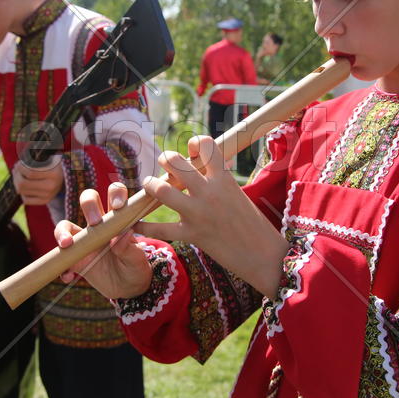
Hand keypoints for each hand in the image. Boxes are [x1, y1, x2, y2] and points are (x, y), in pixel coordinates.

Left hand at [13, 157, 63, 204]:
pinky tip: (25, 186)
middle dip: (16, 175)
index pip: (30, 173)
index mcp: (53, 174)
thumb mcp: (47, 157)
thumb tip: (19, 164)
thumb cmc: (53, 164)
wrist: (65, 176)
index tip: (19, 163)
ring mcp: (48, 196)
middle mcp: (51, 187)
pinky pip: (26, 200)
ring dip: (17, 182)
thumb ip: (35, 159)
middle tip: (16, 169)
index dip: (20, 167)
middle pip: (23, 183)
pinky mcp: (44, 201)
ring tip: (19, 175)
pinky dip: (22, 193)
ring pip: (22, 191)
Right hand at [55, 183, 151, 298]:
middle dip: (89, 205)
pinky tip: (69, 276)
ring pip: (66, 225)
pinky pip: (62, 257)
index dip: (115, 193)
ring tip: (66, 245)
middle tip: (95, 223)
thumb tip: (123, 234)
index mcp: (118, 220)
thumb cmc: (135, 268)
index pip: (115, 195)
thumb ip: (129, 249)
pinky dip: (62, 266)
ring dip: (62, 232)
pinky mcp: (75, 258)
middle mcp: (99, 225)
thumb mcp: (136, 261)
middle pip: (89, 200)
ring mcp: (85, 240)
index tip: (118, 206)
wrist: (128, 289)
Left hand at [138, 136, 287, 296]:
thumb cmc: (253, 224)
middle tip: (165, 164)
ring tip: (150, 184)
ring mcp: (199, 213)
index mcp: (224, 179)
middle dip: (166, 159)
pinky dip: (144, 228)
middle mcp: (209, 192)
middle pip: (176, 163)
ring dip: (151, 185)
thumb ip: (219, 180)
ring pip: (162, 190)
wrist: (264, 255)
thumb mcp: (237, 194)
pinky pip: (160, 229)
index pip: (206, 146)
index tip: (192, 149)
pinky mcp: (193, 235)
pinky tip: (135, 225)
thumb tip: (203, 165)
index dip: (196, 142)